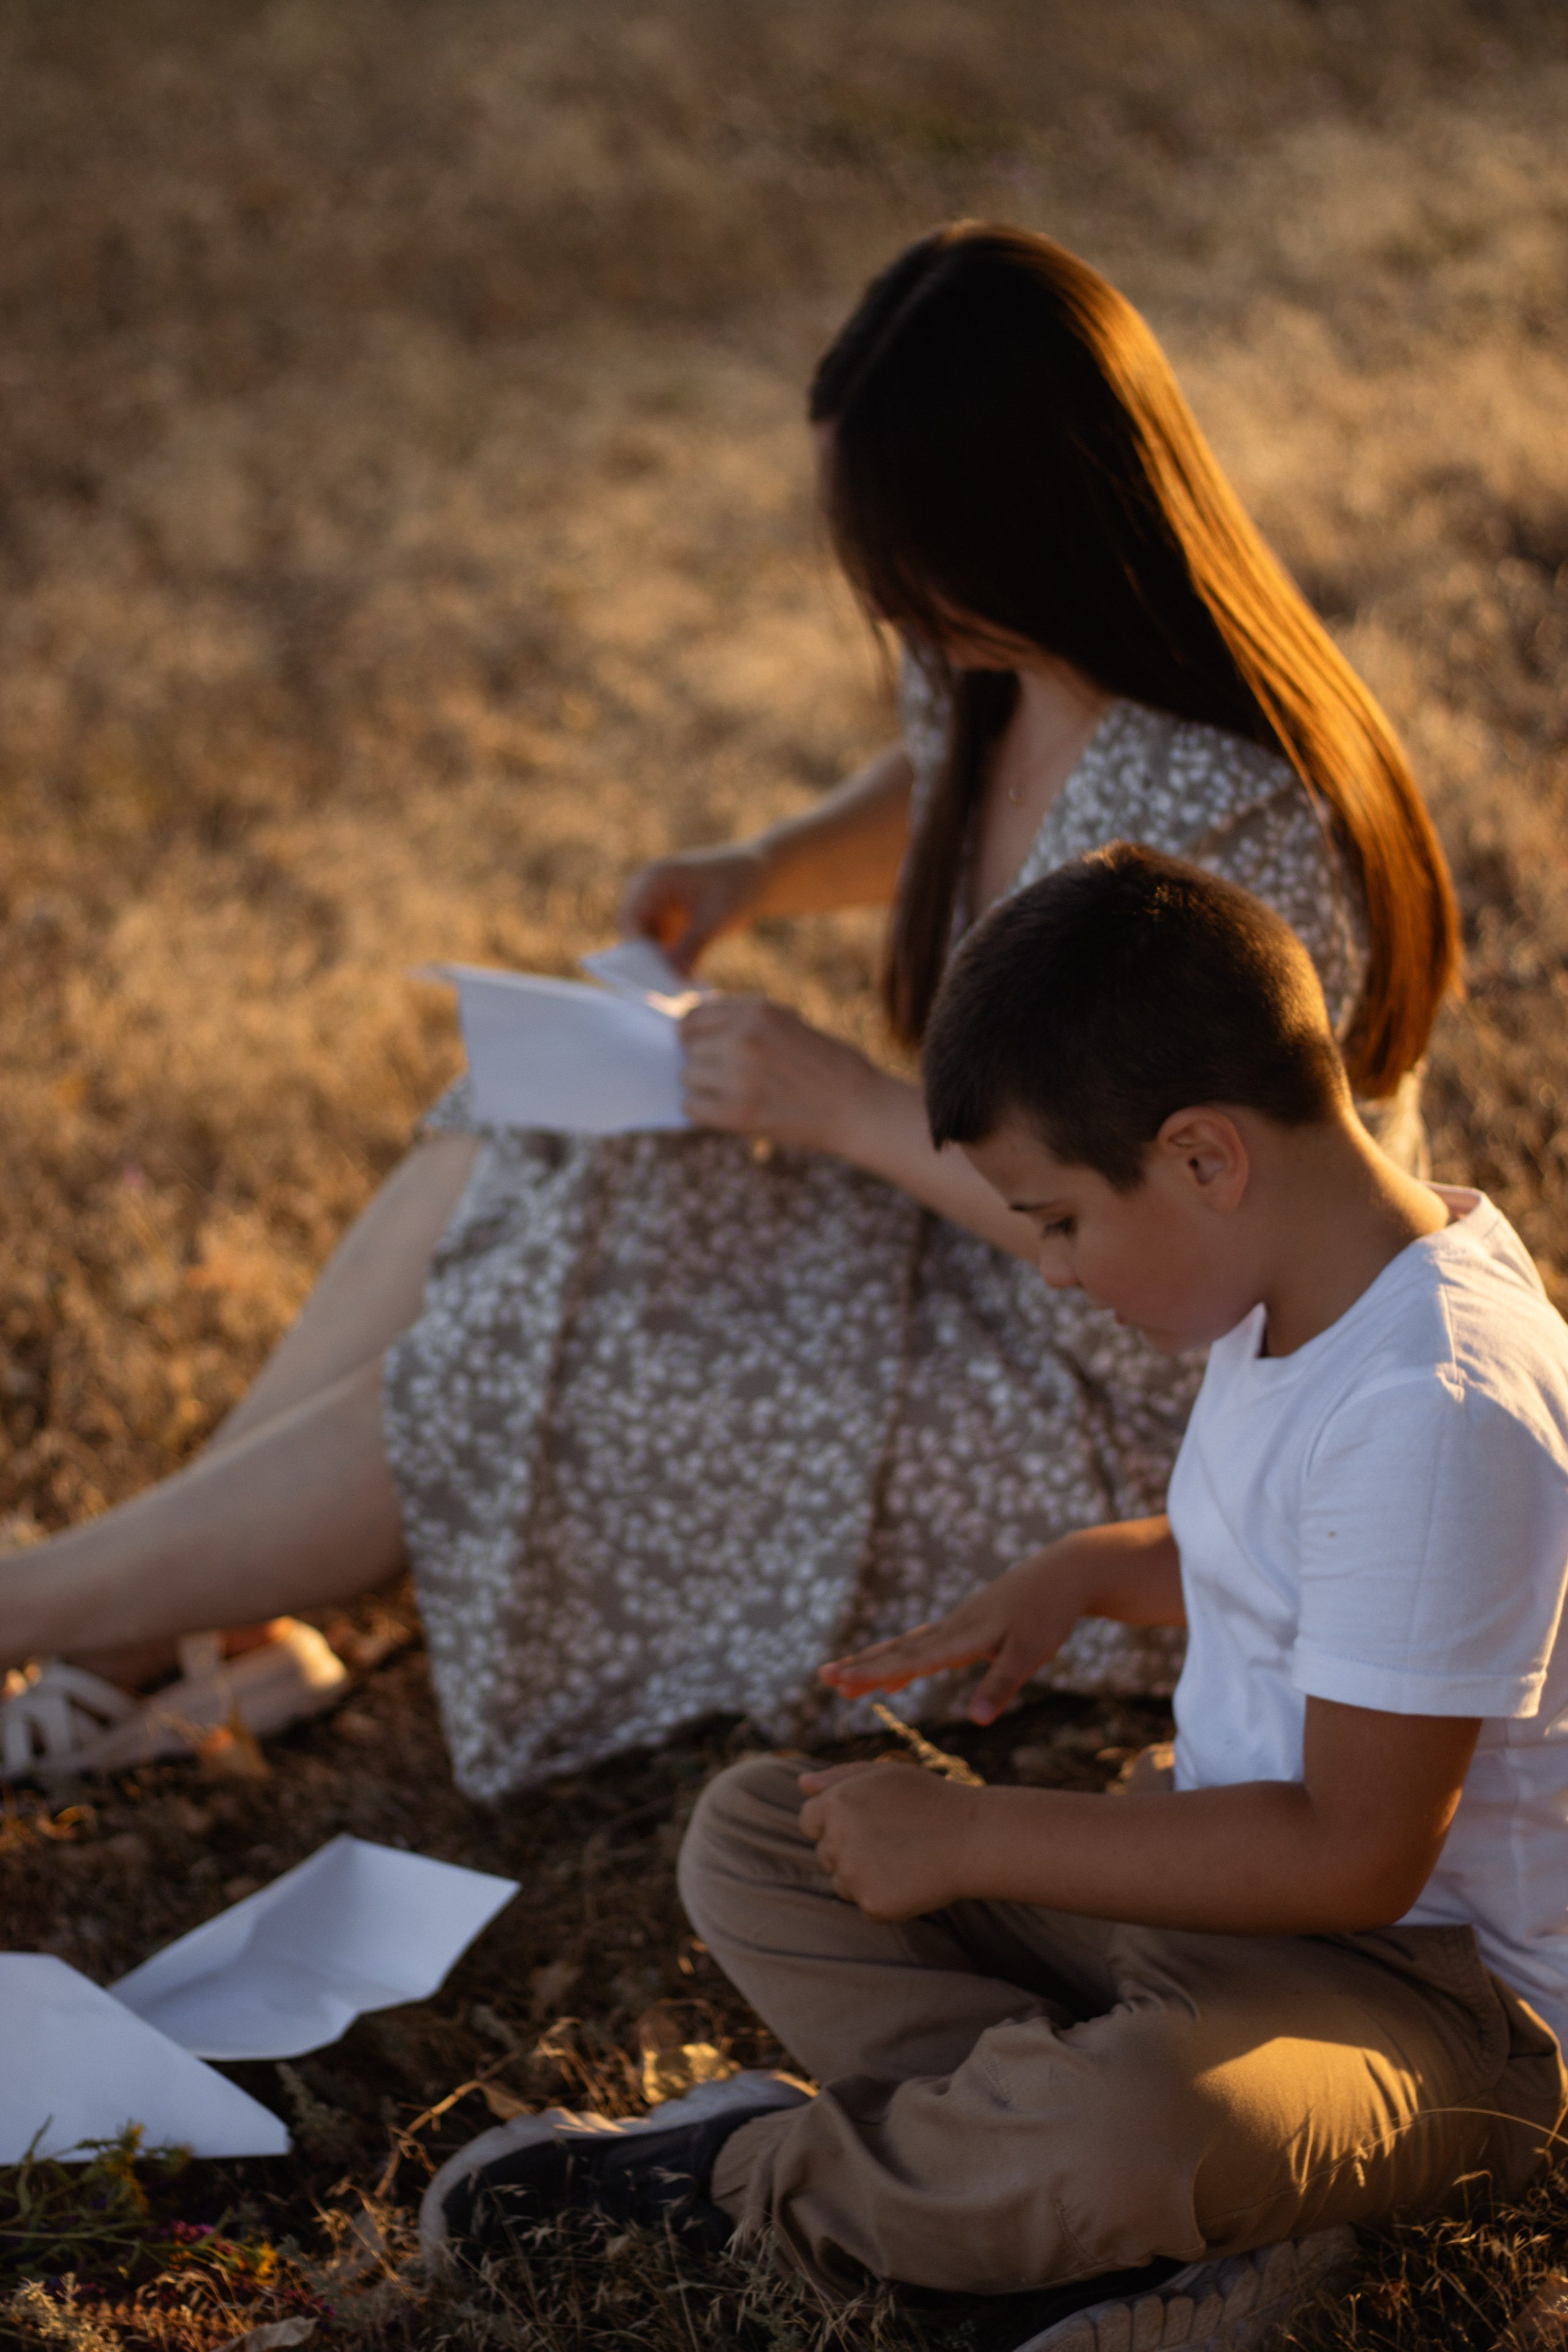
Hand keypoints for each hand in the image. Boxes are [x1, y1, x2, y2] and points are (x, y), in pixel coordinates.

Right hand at [618, 845, 770, 972]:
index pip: (631, 920)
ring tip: (678, 987)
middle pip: (635, 935)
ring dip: (659, 965)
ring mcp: (656, 908)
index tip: (652, 979)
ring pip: (646, 946)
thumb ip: (693, 946)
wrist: (756, 879)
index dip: (637, 950)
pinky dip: (670, 963)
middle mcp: (647, 893)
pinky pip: (661, 949)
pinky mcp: (667, 923)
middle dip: (647, 961)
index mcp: (653, 880)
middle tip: (665, 990)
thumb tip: (676, 977)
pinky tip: (685, 980)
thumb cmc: (737, 888)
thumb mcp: (716, 918)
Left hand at [680, 997, 879, 1153]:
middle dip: (704, 1064)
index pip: (692, 1016)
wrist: (860, 1108)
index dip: (694, 1035)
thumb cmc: (826, 1068)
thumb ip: (744, 1020)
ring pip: (687, 1078)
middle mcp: (745, 1037)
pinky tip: (730, 1113)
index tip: (705, 1049)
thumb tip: (689, 1023)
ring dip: (704, 1089)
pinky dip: (705, 1112)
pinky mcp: (740, 1112)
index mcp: (758, 1010)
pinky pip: (692, 1108)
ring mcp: (740, 1075)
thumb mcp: (787, 1023)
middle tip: (731, 1079)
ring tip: (735, 1095)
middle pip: (689, 1049)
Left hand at [798, 1758, 979, 1917]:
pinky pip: (866, 1904)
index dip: (834, 1823)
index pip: (809, 1821)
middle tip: (893, 1840)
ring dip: (863, 1875)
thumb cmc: (930, 1800)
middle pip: (825, 1853)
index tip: (865, 1824)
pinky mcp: (872, 1905)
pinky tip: (911, 1880)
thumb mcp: (885, 1774)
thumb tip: (802, 1785)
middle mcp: (837, 1839)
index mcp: (836, 1803)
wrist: (972, 1838)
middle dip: (850, 1848)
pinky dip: (884, 1897)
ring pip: (842, 1882)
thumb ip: (839, 1777)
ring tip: (904, 1858)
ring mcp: (853, 1875)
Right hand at [819, 1543, 1091, 1724]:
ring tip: (845, 1678)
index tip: (840, 1681)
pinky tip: (896, 1672)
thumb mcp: (1032, 1652)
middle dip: (861, 1666)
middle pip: (898, 1650)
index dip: (873, 1673)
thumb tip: (977, 1721)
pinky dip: (903, 1659)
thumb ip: (1001, 1685)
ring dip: (876, 1662)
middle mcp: (952, 1628)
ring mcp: (958, 1624)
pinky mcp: (968, 1624)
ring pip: (908, 1646)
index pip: (910, 1660)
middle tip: (823, 1678)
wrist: (1065, 1572)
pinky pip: (926, 1644)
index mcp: (962, 1636)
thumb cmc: (1050, 1613)